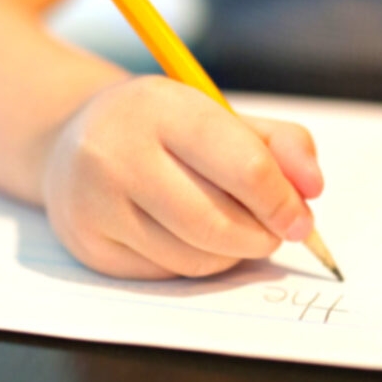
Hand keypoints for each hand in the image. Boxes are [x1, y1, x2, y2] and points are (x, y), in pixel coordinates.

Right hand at [41, 76, 321, 278]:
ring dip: (231, 255)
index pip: (244, 166)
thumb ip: (280, 144)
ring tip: (232, 231)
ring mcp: (96, 202)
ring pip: (194, 258)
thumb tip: (312, 189)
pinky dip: (195, 264)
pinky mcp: (89, 244)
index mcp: (161, 107)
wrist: (69, 142)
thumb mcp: (219, 116)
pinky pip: (166, 274)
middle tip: (274, 233)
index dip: (283, 201)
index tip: (301, 219)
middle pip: (218, 223)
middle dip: (261, 237)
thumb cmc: (162, 131)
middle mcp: (118, 152)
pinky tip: (189, 238)